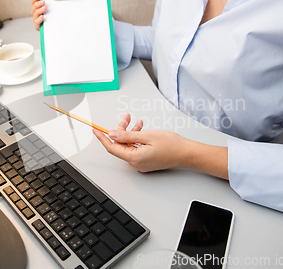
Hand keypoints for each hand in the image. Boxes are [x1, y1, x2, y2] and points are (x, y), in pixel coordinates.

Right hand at [31, 0, 62, 30]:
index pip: (34, 3)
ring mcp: (40, 22)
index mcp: (41, 8)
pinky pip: (37, 26)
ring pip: (34, 17)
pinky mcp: (42, 29)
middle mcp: (39, 15)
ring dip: (38, 12)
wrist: (70, 21)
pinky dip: (38, 21)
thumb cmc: (63, 9)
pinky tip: (42, 17)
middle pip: (33, 10)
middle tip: (43, 2)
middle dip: (37, 5)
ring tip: (44, 8)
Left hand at [93, 114, 228, 177]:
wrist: (187, 153)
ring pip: (129, 146)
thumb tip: (112, 135)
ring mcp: (141, 163)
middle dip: (121, 131)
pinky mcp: (146, 161)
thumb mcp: (147, 136)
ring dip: (130, 133)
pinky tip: (141, 129)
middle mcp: (136, 163)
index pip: (112, 148)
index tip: (96, 130)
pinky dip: (136, 138)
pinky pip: (136, 148)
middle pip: (121, 145)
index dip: (103, 138)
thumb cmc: (172, 145)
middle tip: (126, 118)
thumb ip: (127, 136)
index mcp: (134, 158)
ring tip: (137, 122)